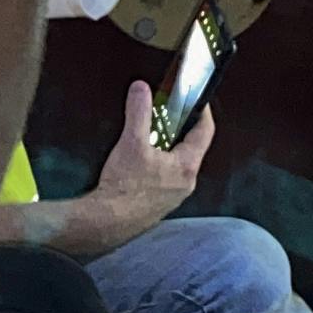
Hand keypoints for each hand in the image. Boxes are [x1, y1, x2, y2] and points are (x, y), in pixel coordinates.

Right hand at [94, 77, 209, 220]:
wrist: (107, 223)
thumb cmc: (124, 188)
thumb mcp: (131, 143)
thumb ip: (138, 112)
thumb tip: (141, 89)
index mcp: (186, 166)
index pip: (205, 132)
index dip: (203, 112)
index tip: (197, 100)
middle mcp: (186, 184)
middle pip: (192, 149)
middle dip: (181, 130)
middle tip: (169, 115)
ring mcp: (173, 197)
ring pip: (178, 165)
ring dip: (168, 149)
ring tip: (151, 137)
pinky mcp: (159, 205)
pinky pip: (166, 179)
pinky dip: (159, 166)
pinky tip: (140, 164)